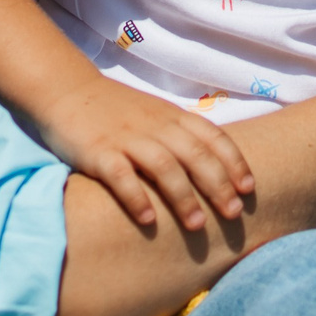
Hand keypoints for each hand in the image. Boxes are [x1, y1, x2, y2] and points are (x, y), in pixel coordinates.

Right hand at [33, 77, 255, 232]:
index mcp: (171, 117)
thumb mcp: (155, 114)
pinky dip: (136, 197)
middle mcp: (154, 126)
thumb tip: (215, 169)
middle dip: (218, 184)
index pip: (212, 137)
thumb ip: (180, 136)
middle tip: (233, 214)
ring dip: (183, 197)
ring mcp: (126, 138)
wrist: (66, 90)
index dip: (234, 162)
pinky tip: (148, 220)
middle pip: (194, 154)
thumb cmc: (116, 110)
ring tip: (197, 225)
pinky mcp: (98, 151)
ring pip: (163, 166)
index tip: (249, 188)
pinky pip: (121, 175)